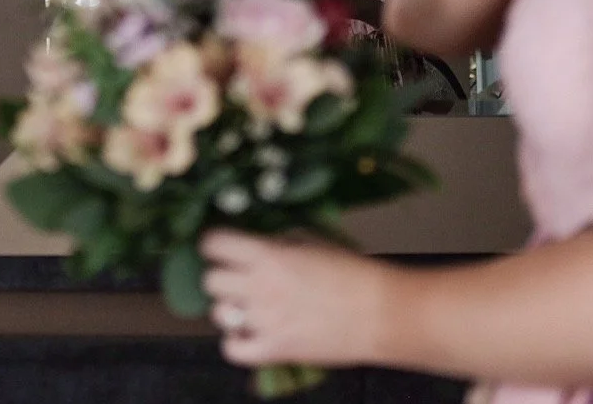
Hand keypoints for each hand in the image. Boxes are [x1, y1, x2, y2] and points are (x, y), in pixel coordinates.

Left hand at [201, 229, 385, 368]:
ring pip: (218, 313)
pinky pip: (232, 350)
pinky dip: (235, 343)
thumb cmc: (353, 274)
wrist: (381, 313)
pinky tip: (248, 334)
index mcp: (269, 256)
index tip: (219, 247)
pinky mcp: (275, 350)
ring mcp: (265, 322)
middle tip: (239, 278)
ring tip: (249, 306)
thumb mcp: (311, 243)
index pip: (214, 244)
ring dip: (230, 308)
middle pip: (211, 281)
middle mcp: (260, 287)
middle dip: (222, 277)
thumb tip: (252, 245)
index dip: (213, 244)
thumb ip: (276, 244)